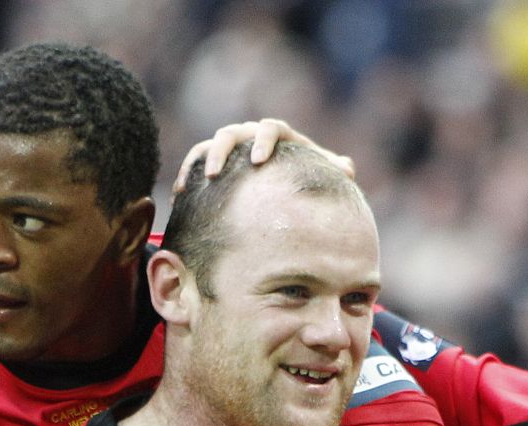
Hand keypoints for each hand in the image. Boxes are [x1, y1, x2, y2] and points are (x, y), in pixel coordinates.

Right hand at [173, 118, 355, 191]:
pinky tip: (180, 194)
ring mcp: (233, 148)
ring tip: (192, 184)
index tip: (258, 161)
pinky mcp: (216, 162)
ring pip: (212, 144)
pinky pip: (197, 161)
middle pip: (234, 132)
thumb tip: (347, 168)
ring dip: (201, 160)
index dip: (264, 140)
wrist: (286, 190)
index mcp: (280, 136)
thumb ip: (333, 171)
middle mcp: (253, 137)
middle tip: (215, 172)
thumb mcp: (319, 177)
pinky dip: (187, 174)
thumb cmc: (306, 182)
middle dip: (222, 150)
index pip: (272, 128)